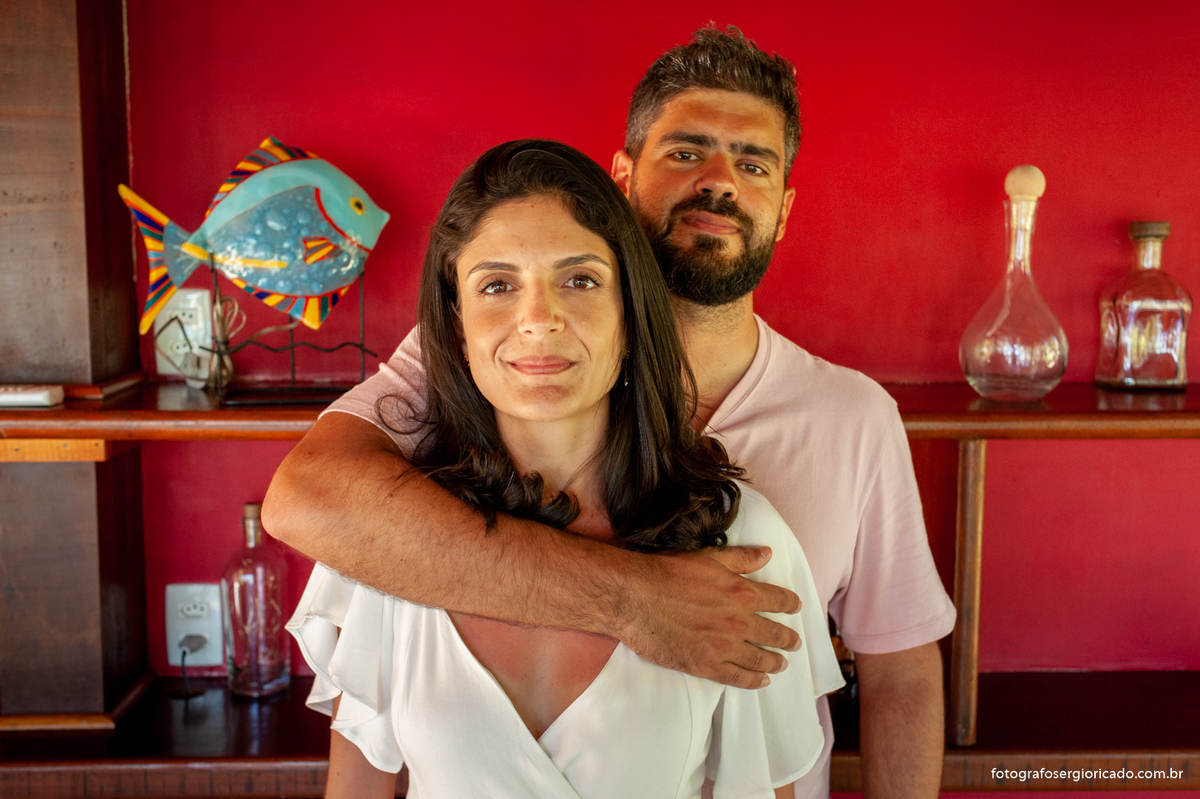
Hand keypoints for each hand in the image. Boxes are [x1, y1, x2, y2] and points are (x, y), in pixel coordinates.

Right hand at [619, 545, 800, 688]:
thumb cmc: (667, 573)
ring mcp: (724, 646)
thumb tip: (766, 553)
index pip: (778, 599)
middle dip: (788, 638)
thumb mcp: (707, 558)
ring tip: (782, 664)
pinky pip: (738, 677)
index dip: (790, 604)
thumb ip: (740, 558)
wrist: (635, 598)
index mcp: (741, 591)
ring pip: (760, 658)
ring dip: (775, 661)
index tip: (796, 607)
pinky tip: (761, 681)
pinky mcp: (706, 665)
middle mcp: (739, 621)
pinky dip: (754, 681)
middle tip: (795, 643)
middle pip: (774, 633)